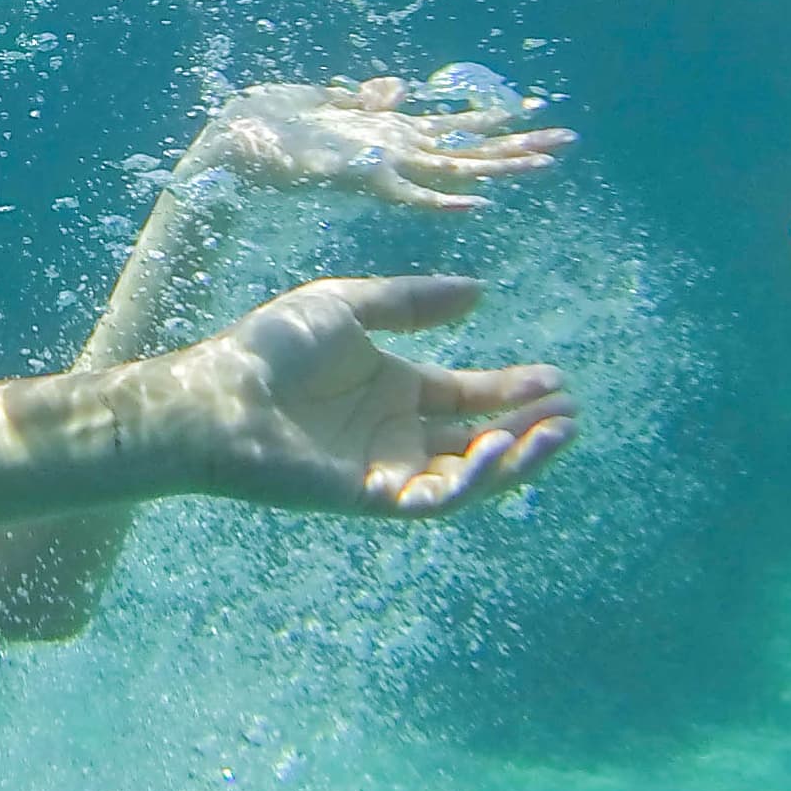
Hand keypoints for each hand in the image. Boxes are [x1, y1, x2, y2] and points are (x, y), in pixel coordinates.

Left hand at [172, 275, 572, 517]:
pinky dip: (471, 479)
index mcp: (393, 390)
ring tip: (555, 432)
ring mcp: (385, 468)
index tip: (555, 378)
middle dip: (528, 429)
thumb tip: (480, 292)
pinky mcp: (371, 496)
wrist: (220, 392)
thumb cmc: (271, 347)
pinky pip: (434, 497)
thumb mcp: (349, 305)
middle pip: (479, 440)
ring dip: (516, 460)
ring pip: (469, 476)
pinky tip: (497, 447)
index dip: (512, 391)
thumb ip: (412, 302)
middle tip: (569, 412)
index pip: (468, 396)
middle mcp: (395, 435)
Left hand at [178, 75, 573, 212]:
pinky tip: (477, 201)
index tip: (533, 109)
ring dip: (500, 164)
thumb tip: (396, 85)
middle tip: (567, 139)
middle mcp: (391, 151)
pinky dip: (442, 199)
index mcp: (383, 132)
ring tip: (547, 160)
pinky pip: (409, 193)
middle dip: (517, 144)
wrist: (223, 150)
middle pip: (467, 148)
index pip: (449, 126)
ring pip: (453, 166)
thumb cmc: (263, 128)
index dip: (490, 120)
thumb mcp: (318, 100)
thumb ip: (358, 96)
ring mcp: (380, 166)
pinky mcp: (360, 180)